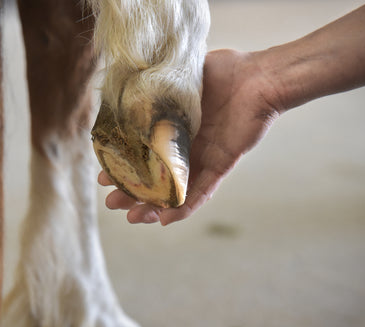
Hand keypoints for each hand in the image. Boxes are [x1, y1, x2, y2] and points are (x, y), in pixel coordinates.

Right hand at [98, 49, 282, 224]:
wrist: (260, 76)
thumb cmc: (226, 69)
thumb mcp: (183, 74)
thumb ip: (159, 84)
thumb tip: (132, 81)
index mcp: (174, 128)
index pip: (144, 153)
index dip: (125, 166)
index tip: (104, 173)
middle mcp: (186, 147)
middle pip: (156, 176)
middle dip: (133, 192)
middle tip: (112, 202)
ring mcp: (203, 158)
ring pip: (176, 190)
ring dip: (155, 206)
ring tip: (133, 217)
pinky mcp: (221, 165)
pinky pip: (203, 191)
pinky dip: (185, 206)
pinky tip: (165, 219)